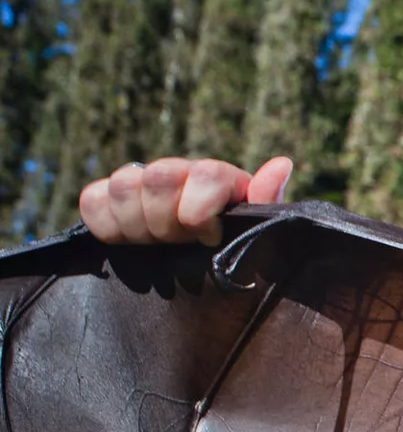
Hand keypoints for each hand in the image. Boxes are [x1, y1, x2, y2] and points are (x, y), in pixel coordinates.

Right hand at [78, 156, 293, 245]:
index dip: (200, 212)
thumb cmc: (234, 248)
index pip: (204, 174)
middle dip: (167, 222)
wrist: (199, 268)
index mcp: (215, 177)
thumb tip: (281, 164)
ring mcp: (139, 183)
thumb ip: (266, 201)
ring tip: (155, 245)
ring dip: (136, 225)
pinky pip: (91, 198)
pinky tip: (128, 241)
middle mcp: (176, 171)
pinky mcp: (106, 200)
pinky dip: (105, 222)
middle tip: (179, 244)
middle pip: (158, 177)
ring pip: (122, 184)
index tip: (209, 238)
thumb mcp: (257, 231)